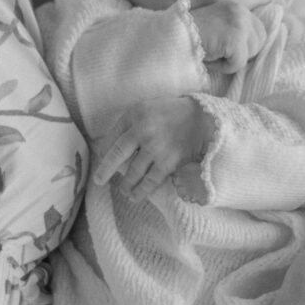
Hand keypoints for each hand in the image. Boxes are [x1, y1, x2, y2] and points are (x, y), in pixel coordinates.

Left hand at [94, 95, 209, 200]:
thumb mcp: (148, 107)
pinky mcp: (168, 162)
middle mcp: (142, 130)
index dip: (105, 149)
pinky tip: (135, 196)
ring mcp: (155, 148)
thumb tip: (112, 144)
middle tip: (98, 181)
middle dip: (105, 170)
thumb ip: (131, 122)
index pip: (113, 135)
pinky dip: (141, 191)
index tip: (102, 158)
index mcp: (135, 114)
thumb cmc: (174, 113)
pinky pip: (149, 181)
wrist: (205, 119)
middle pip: (116, 154)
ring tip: (124, 191)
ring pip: (133, 172)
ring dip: (126, 184)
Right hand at [188, 0, 267, 75]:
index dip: (246, 45)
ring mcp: (238, 23)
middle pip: (260, 41)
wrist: (170, 38)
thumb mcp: (217, 28)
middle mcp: (240, 10)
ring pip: (251, 52)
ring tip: (213, 53)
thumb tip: (253, 49)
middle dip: (243, 52)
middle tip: (220, 52)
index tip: (227, 49)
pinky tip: (210, 57)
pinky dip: (225, 67)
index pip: (259, 30)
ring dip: (233, 59)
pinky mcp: (234, 38)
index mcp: (235, 7)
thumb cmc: (189, 38)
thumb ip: (234, 31)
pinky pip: (239, 63)